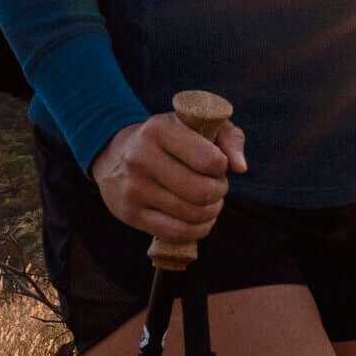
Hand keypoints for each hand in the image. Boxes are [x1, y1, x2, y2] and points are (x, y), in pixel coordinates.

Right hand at [92, 108, 244, 247]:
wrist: (115, 154)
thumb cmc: (168, 138)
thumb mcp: (197, 123)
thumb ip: (228, 137)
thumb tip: (241, 168)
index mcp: (159, 130)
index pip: (209, 160)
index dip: (222, 167)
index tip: (217, 165)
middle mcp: (141, 158)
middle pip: (202, 192)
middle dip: (219, 192)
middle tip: (217, 187)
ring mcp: (133, 188)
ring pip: (191, 214)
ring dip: (211, 212)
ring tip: (209, 202)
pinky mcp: (130, 214)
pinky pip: (175, 233)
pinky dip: (197, 230)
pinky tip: (200, 221)